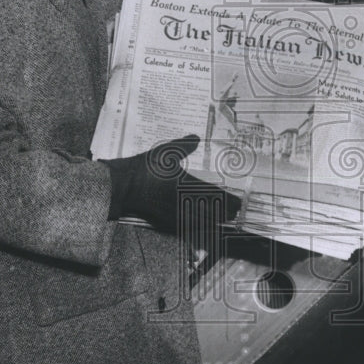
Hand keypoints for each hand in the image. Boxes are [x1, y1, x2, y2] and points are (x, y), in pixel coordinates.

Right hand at [103, 135, 241, 233]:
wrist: (124, 186)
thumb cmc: (146, 168)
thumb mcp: (166, 152)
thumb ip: (184, 145)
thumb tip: (196, 137)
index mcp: (188, 185)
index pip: (215, 196)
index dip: (229, 201)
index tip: (239, 203)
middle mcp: (185, 202)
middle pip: (212, 212)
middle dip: (225, 213)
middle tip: (235, 212)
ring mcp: (176, 213)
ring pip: (202, 221)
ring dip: (215, 221)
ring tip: (224, 220)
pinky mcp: (166, 220)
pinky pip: (188, 226)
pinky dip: (199, 226)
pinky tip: (202, 226)